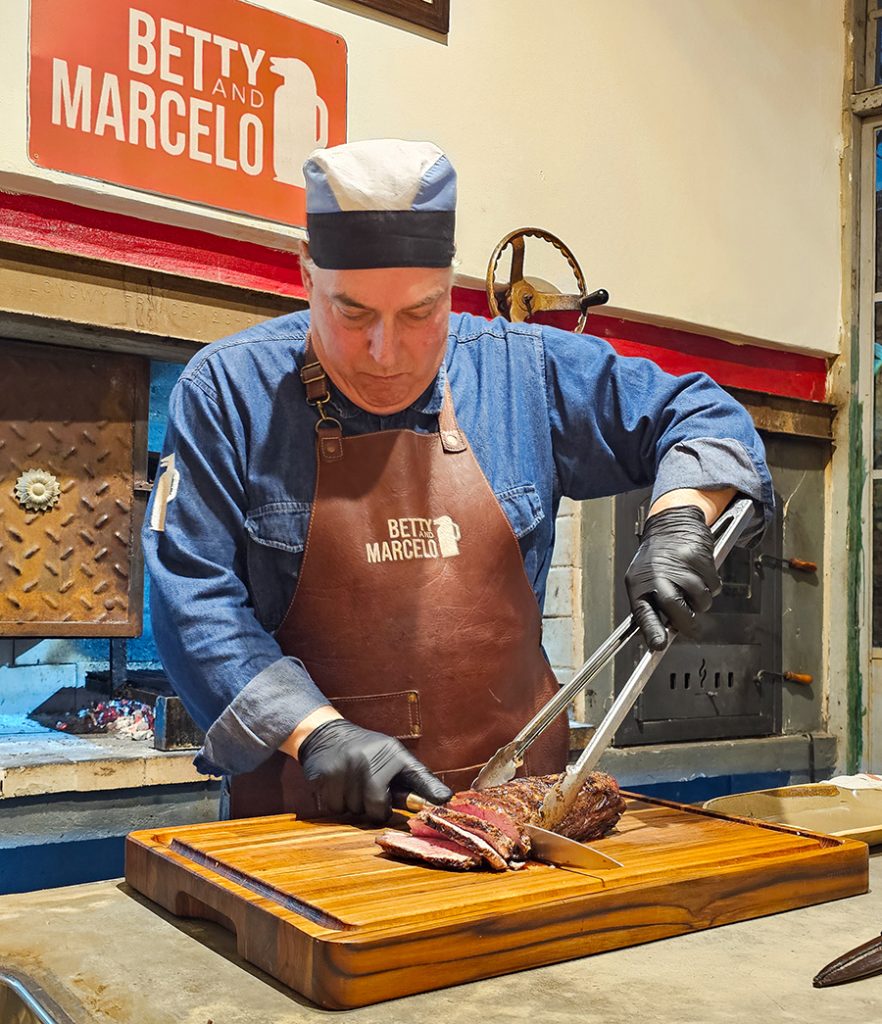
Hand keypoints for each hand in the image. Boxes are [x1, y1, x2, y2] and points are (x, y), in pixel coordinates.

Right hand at [297, 718, 452, 822]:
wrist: (327, 734)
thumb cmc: (367, 752)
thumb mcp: (391, 757)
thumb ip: (414, 780)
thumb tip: (444, 799)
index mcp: (392, 752)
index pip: (415, 774)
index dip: (429, 790)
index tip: (444, 800)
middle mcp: (369, 758)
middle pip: (378, 806)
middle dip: (376, 810)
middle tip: (372, 797)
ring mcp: (345, 766)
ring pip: (354, 810)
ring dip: (354, 806)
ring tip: (352, 785)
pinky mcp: (324, 775)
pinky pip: (334, 807)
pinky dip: (336, 803)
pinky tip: (338, 786)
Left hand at [625, 505, 720, 650]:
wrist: (671, 523)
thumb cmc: (656, 556)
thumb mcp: (643, 579)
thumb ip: (652, 604)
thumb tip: (661, 633)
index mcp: (639, 582)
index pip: (643, 612)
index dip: (652, 631)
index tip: (658, 645)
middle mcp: (658, 573)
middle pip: (675, 608)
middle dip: (686, 622)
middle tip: (690, 626)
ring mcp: (680, 565)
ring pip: (700, 600)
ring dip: (701, 603)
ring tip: (691, 590)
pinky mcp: (699, 558)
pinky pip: (713, 586)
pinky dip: (711, 587)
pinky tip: (700, 576)